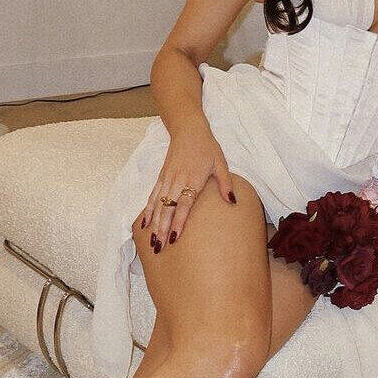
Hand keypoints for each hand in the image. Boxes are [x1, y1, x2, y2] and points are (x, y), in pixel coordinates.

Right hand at [138, 121, 236, 249]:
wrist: (188, 129)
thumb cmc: (207, 147)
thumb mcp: (221, 163)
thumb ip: (226, 184)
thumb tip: (233, 202)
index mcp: (193, 179)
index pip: (184, 205)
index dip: (178, 222)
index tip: (174, 238)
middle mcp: (177, 181)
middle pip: (167, 209)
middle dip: (162, 230)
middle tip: (159, 248)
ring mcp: (167, 179)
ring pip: (158, 205)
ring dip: (154, 225)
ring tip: (151, 242)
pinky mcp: (161, 177)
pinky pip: (152, 197)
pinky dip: (148, 211)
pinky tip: (144, 225)